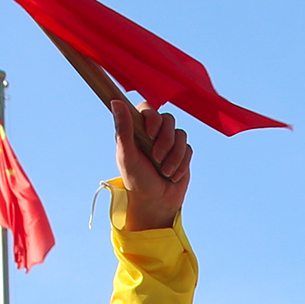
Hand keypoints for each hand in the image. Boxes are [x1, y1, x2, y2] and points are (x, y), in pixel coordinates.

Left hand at [113, 100, 191, 230]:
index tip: (150, 132)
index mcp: (137, 129)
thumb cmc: (136, 179)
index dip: (152, 117)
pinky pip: (188, 149)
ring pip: (181, 134)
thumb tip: (116, 101)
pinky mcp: (182, 152)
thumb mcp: (127, 155)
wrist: (155, 201)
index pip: (147, 107)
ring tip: (165, 172)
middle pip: (168, 119)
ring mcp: (169, 141)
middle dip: (165, 140)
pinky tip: (172, 176)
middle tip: (157, 157)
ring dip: (174, 155)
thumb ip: (123, 129)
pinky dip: (181, 163)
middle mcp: (153, 132)